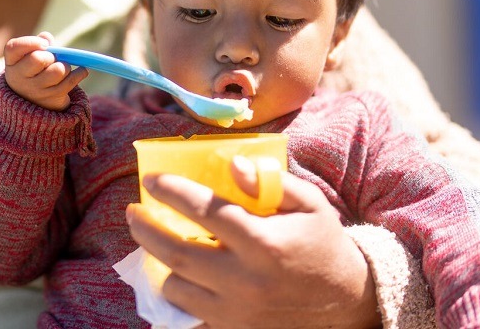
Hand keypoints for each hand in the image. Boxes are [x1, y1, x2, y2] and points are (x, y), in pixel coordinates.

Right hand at [3, 32, 87, 110]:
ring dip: (65, 66)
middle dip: (50, 55)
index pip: (13, 48)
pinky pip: (70, 81)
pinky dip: (80, 73)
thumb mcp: (30, 56)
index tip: (44, 44)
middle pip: (37, 59)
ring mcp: (35, 90)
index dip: (30, 42)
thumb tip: (46, 38)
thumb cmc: (34, 70)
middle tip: (52, 58)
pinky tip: (81, 70)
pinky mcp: (51, 99)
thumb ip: (38, 43)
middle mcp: (19, 78)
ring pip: (58, 70)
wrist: (34, 100)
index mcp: (12, 62)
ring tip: (63, 67)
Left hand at [126, 159, 380, 328]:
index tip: (151, 179)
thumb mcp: (310, 204)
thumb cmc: (322, 243)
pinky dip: (177, 292)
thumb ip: (270, 181)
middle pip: (178, 253)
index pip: (205, 211)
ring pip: (177, 287)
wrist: (347, 304)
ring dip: (160, 262)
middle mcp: (246, 280)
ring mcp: (237, 312)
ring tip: (155, 241)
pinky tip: (175, 274)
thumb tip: (232, 165)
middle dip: (146, 229)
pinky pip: (189, 314)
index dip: (172, 192)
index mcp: (264, 243)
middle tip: (132, 212)